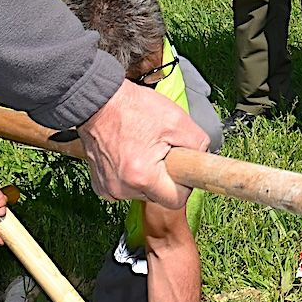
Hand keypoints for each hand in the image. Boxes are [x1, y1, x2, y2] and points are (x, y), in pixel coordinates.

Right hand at [77, 80, 209, 208]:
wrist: (99, 101)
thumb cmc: (134, 108)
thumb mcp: (177, 120)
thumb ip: (198, 144)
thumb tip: (202, 158)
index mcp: (142, 177)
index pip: (176, 200)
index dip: (184, 184)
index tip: (181, 166)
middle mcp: (122, 188)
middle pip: (158, 196)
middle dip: (165, 177)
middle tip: (162, 149)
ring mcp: (108, 188)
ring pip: (142, 191)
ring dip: (148, 175)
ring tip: (144, 148)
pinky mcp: (100, 184)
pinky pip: (125, 187)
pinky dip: (131, 175)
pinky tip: (130, 154)